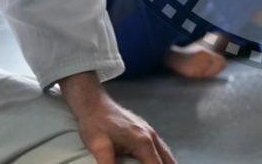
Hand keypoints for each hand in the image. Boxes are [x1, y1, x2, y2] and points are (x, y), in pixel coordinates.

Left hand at [58, 71, 175, 163]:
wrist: (94, 102)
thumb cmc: (94, 124)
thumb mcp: (99, 147)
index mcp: (143, 142)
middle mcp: (151, 136)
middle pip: (168, 161)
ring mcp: (149, 131)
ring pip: (166, 154)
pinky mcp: (145, 130)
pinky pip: (161, 148)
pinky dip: (164, 159)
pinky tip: (161, 163)